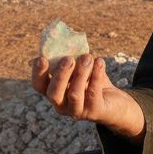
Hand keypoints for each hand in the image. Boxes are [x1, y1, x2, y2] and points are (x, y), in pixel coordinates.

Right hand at [30, 54, 144, 141]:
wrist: (114, 102)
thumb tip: (64, 41)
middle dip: (60, 74)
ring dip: (81, 73)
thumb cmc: (92, 81)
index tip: (42, 58)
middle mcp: (61, 105)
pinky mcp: (94, 112)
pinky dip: (96, 76)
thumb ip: (71, 59)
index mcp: (53, 92)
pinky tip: (99, 62)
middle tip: (68, 58)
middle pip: (53, 93)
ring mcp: (77, 111)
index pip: (39, 85)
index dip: (38, 73)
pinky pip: (93, 94)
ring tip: (87, 58)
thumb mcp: (80, 69)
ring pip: (74, 94)